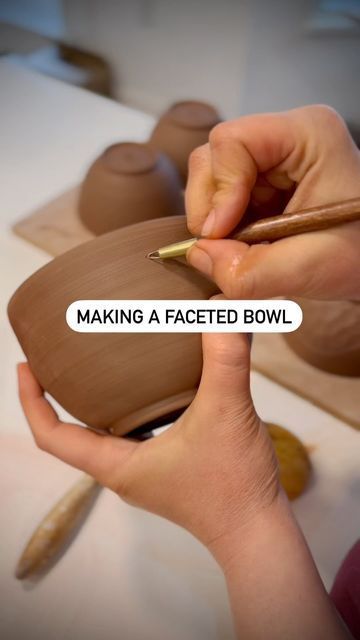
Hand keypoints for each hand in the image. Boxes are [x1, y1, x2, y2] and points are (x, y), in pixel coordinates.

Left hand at [17, 332, 278, 555]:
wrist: (259, 532)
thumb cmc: (235, 487)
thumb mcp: (226, 413)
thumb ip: (225, 359)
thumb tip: (220, 308)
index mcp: (118, 465)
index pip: (52, 436)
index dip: (31, 400)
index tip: (26, 365)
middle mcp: (124, 469)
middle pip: (72, 433)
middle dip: (58, 396)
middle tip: (59, 355)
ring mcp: (145, 470)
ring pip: (104, 433)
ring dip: (94, 401)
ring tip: (99, 363)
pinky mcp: (167, 466)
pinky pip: (133, 433)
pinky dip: (129, 407)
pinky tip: (151, 383)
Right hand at [186, 105, 359, 299]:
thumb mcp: (309, 268)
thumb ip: (249, 272)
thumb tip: (198, 256)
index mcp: (307, 134)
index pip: (231, 141)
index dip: (219, 189)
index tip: (222, 232)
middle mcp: (283, 138)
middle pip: (212, 160)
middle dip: (210, 210)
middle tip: (226, 248)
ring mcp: (268, 161)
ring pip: (209, 183)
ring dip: (216, 224)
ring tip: (243, 250)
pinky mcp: (259, 184)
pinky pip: (219, 203)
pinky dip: (223, 231)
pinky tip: (248, 246)